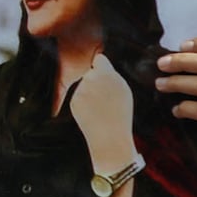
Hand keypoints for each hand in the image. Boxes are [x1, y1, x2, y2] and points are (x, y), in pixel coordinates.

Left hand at [71, 54, 138, 172]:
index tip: (103, 71)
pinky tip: (92, 112)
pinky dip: (84, 102)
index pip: (99, 59)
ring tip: (100, 107)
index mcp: (106, 74)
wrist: (109, 136)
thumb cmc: (120, 113)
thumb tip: (101, 63)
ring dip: (89, 92)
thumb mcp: (123, 90)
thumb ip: (112, 75)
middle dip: (96, 81)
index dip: (101, 66)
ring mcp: (80, 90)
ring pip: (84, 86)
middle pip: (91, 73)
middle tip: (105, 97)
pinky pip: (79, 96)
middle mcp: (91, 79)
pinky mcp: (73, 100)